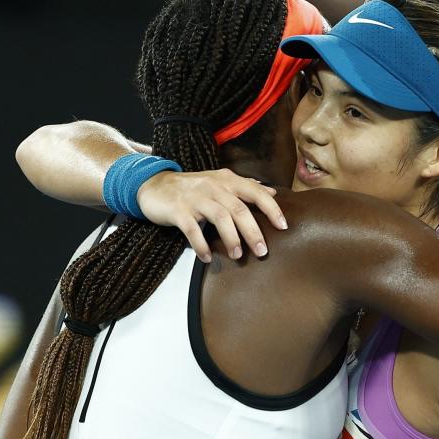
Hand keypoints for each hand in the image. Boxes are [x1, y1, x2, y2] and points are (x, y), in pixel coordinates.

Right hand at [137, 169, 286, 262]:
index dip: (272, 208)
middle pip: (239, 209)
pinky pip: (193, 229)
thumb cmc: (191, 187)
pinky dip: (201, 245)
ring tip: (237, 255)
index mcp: (227, 180)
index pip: (256, 192)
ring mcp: (195, 198)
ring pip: (220, 218)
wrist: (153, 184)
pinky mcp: (178, 210)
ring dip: (231, 239)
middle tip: (262, 251)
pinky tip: (206, 258)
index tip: (284, 226)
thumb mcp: (220, 181)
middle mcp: (213, 187)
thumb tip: (271, 192)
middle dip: (253, 232)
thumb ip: (245, 187)